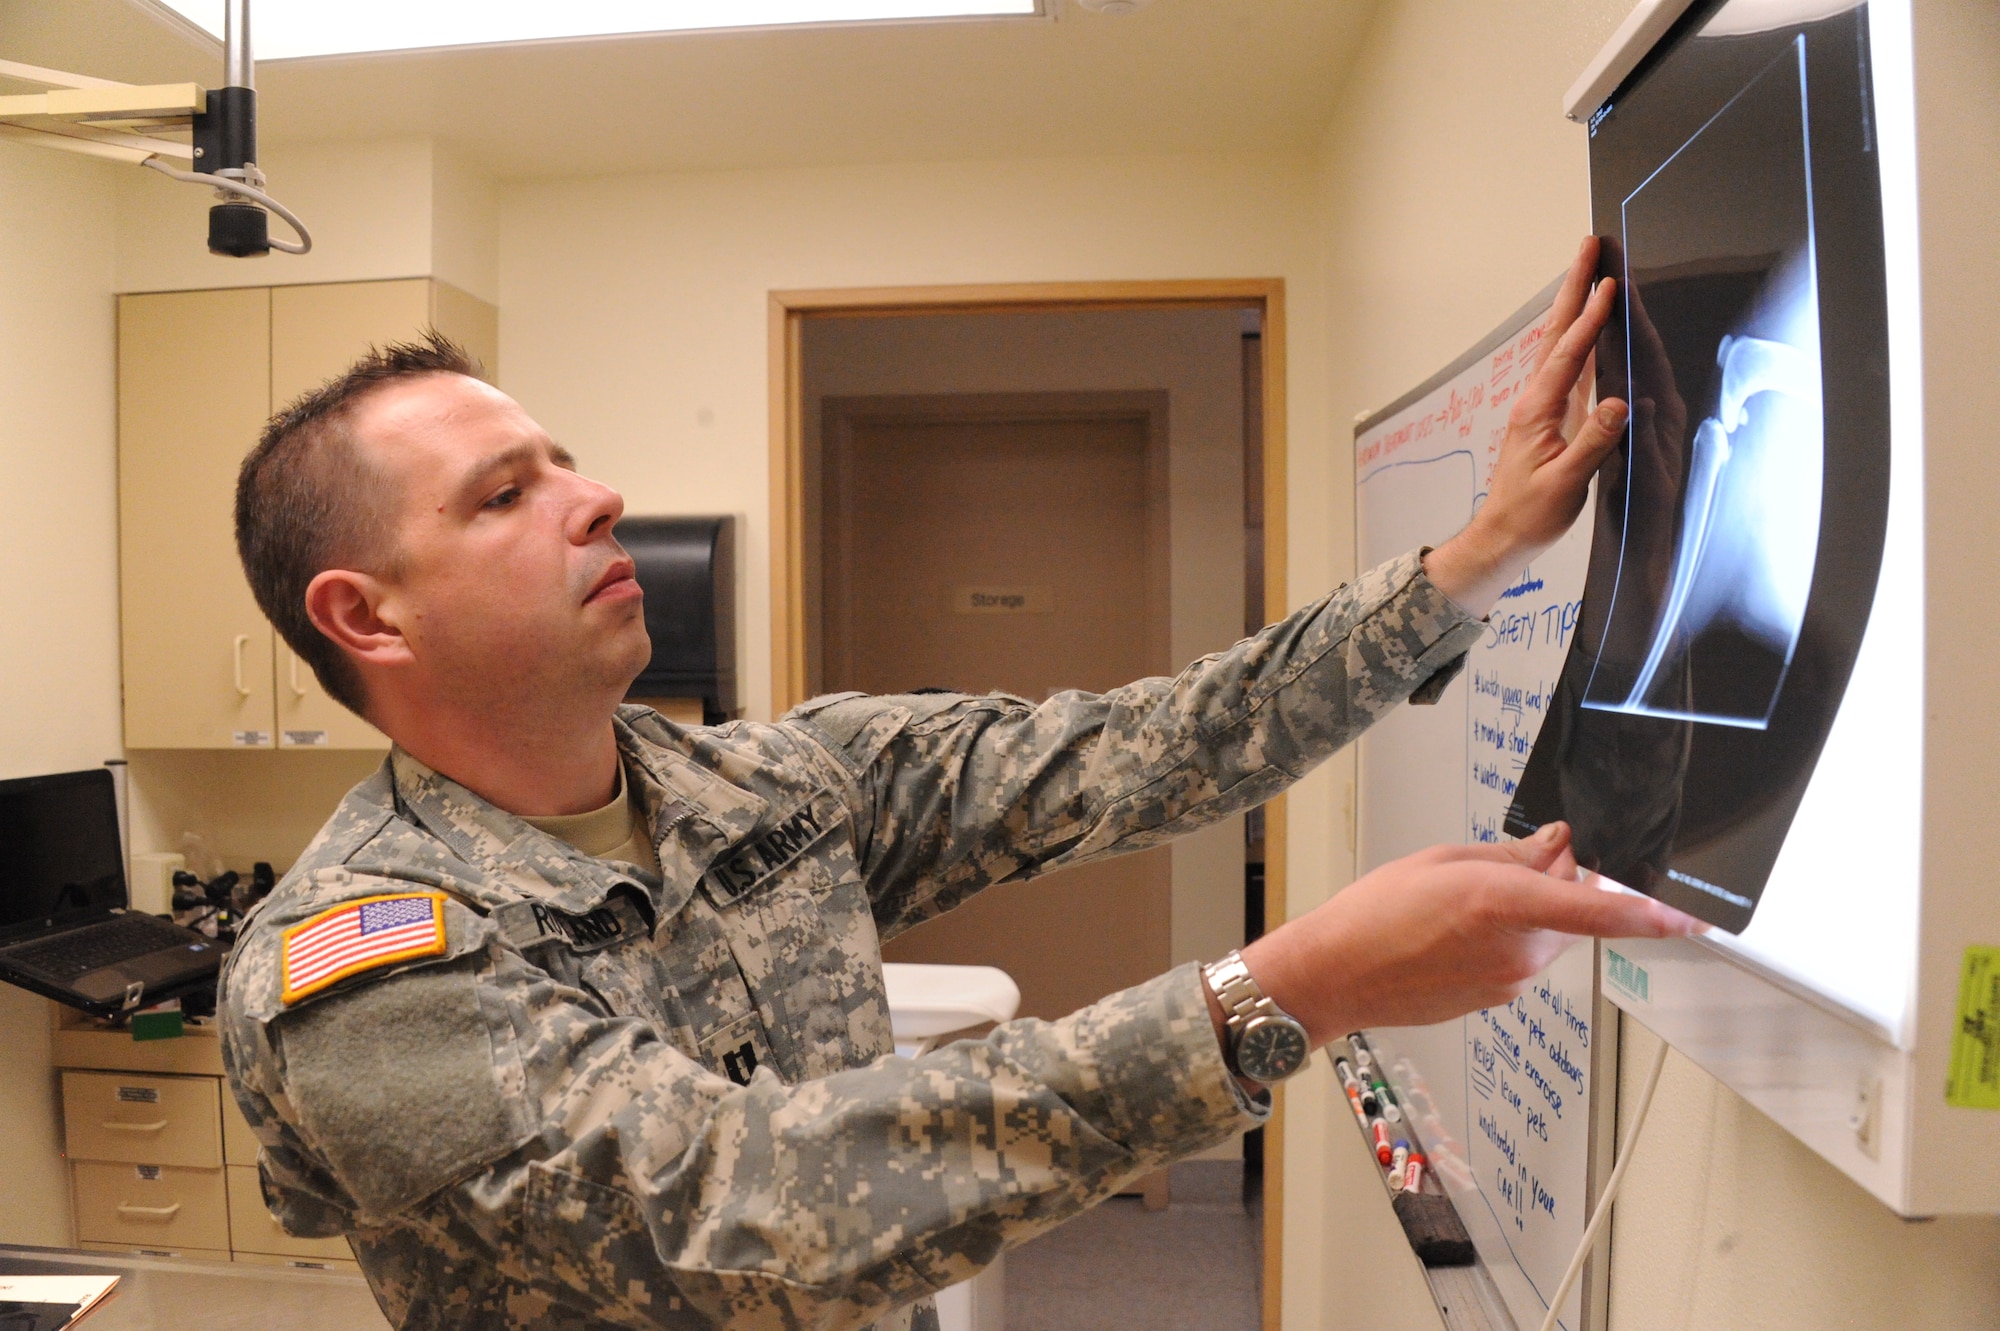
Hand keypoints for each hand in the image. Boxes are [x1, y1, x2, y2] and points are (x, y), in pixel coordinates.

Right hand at [1233, 823, 1699, 1047]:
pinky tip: (1455, 928)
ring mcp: (1508, 982)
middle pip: (1573, 912)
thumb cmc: (1373, 915)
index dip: (1652, 913)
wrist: (1334, 977)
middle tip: (1531, 850)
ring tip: (1464, 898)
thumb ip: (1511, 856)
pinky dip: (1506, 937)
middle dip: (1563, 881)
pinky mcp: (1496, 999)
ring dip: (1530, 910)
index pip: (1598, 910)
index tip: (1694, 916)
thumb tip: (1557, 848)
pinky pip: (1521, 958)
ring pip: (1548, 936)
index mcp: (1504, 906)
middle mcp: (1517, 951)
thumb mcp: (1443, 861)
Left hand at [1424, 238, 1630, 614]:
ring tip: (1593, 269)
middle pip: (1558, 331)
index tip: (1609, 285)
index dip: (1590, 319)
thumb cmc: (1531, 514)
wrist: (1504, 534)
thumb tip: (1620, 404)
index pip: (1568, 355)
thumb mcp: (1564, 484)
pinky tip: (1592, 323)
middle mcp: (1536, 398)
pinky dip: (1580, 335)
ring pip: (1561, 342)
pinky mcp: (1550, 414)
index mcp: (1538, 410)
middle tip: (1591, 245)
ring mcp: (1542, 404)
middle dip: (1575, 287)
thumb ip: (1592, 444)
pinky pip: (1568, 364)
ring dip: (1576, 304)